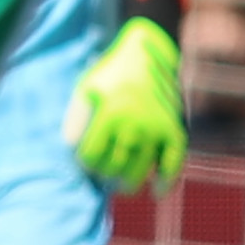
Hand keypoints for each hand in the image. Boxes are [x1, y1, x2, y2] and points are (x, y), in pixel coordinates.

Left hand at [64, 15, 188, 193]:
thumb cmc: (110, 74)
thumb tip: (71, 148)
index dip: (85, 165)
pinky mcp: (174, 129)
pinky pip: (173, 162)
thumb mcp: (86, 88)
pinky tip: (156, 191)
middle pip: (114, 167)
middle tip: (101, 176)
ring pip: (140, 170)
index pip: (91, 157)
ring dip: (128, 184)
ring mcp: (157, 127)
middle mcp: (135, 122)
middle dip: (104, 176)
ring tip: (121, 186)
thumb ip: (75, 118)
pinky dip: (166, 181)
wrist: (147, 53)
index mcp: (110, 113)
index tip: (85, 164)